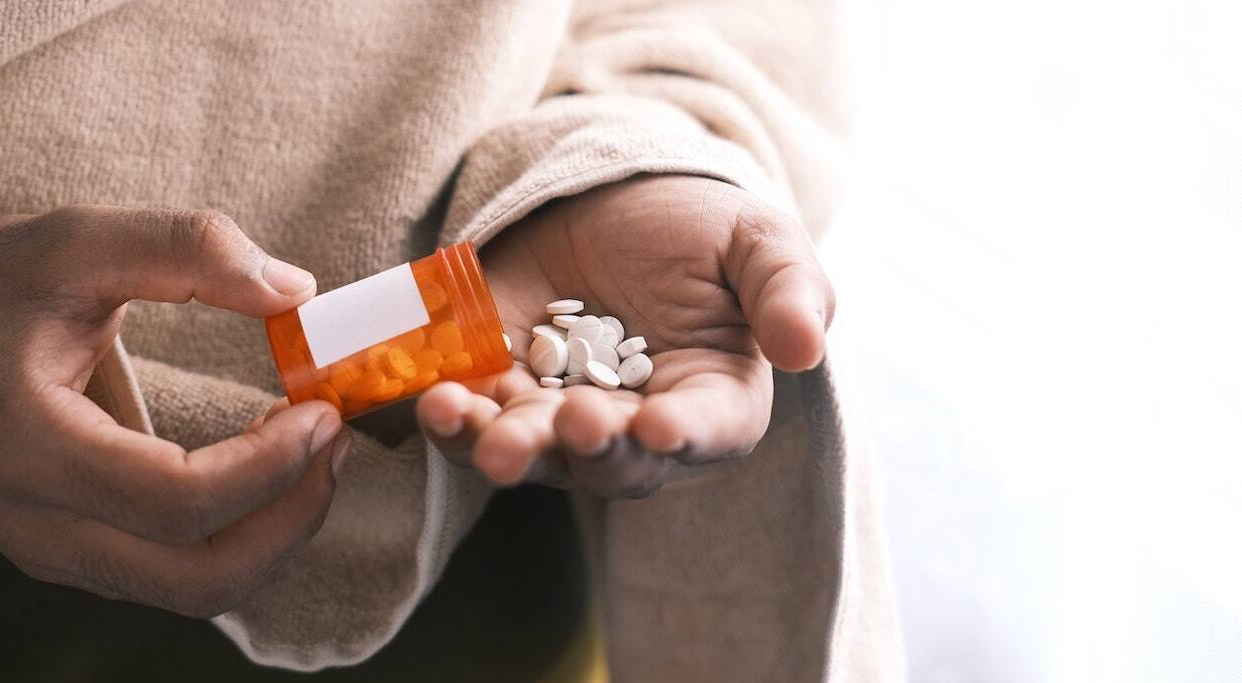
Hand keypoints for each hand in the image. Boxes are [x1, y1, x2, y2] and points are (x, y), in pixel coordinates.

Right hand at [0, 206, 350, 616]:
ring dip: (275, 532)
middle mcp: (35, 523)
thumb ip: (184, 249)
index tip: (323, 412)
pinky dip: (240, 533)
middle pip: (196, 577)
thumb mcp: (75, 240)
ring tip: (315, 451)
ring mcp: (53, 552)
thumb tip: (294, 290)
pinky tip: (268, 467)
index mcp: (26, 445)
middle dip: (290, 518)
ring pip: (194, 591)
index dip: (268, 467)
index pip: (174, 500)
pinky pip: (176, 574)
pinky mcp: (76, 554)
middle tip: (336, 441)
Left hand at [417, 175, 832, 496]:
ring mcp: (562, 414)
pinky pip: (476, 421)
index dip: (685, 435)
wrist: (610, 200)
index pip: (708, 430)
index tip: (659, 426)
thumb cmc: (698, 228)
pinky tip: (435, 401)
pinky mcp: (500, 391)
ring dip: (506, 448)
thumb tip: (806, 349)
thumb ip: (788, 289)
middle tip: (569, 423)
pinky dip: (453, 420)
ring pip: (536, 454)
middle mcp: (636, 426)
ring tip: (476, 428)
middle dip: (588, 448)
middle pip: (614, 462)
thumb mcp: (757, 239)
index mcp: (713, 398)